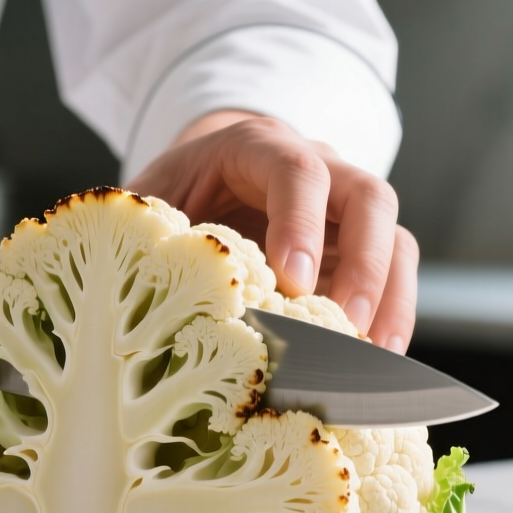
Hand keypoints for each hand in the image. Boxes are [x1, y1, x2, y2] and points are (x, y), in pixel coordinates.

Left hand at [127, 113, 417, 351]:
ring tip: (377, 359)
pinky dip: (395, 317)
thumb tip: (114, 281)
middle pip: (368, 196)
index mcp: (257, 149)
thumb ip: (143, 228)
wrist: (209, 171)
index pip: (296, 170)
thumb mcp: (150, 198)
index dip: (300, 222)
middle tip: (347, 326)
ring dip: (392, 299)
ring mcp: (347, 210)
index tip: (293, 282)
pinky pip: (397, 275)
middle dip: (363, 264)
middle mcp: (320, 168)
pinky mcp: (362, 249)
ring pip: (396, 237)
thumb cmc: (177, 190)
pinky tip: (379, 363)